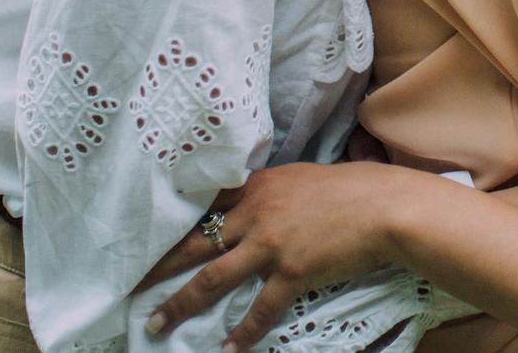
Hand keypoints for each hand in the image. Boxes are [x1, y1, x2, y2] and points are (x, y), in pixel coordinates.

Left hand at [140, 162, 405, 350]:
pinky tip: (227, 349)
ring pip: (211, 279)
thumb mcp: (304, 180)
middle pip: (194, 244)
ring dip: (180, 305)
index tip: (148, 241)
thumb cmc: (354, 189)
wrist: (387, 207)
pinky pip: (259, 308)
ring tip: (156, 325)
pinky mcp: (291, 272)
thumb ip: (273, 194)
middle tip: (131, 287)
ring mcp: (271, 244)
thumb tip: (255, 207)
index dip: (174, 227)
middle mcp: (256, 214)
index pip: (205, 207)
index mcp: (258, 187)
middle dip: (159, 268)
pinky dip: (242, 332)